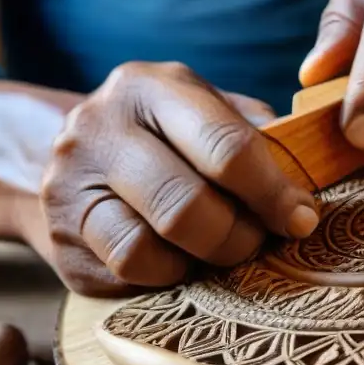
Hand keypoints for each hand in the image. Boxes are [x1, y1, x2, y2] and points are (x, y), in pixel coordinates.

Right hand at [38, 62, 319, 296]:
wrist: (78, 154)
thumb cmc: (166, 133)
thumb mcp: (206, 110)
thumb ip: (255, 135)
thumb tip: (303, 185)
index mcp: (147, 87)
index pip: (224, 145)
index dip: (273, 191)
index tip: (302, 219)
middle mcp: (98, 129)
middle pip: (184, 205)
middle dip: (239, 236)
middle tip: (260, 242)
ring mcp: (68, 185)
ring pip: (146, 249)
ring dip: (202, 263)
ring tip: (221, 253)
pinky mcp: (60, 239)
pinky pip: (125, 276)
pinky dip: (166, 277)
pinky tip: (181, 261)